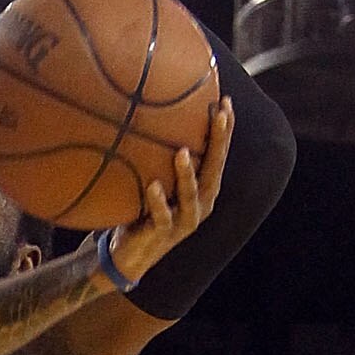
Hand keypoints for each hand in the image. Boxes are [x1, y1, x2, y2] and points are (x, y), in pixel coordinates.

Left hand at [106, 100, 233, 286]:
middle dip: (218, 142)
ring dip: (187, 173)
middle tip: (218, 115)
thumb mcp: (157, 179)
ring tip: (182, 151)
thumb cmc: (144, 209)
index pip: (218, 154)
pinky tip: (153, 185)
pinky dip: (158, 201)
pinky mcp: (164, 235)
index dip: (225, 130)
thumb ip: (162, 156)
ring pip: (191, 195)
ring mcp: (184, 221)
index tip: (226, 101)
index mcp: (203, 188)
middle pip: (214, 169)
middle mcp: (200, 204)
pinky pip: (162, 216)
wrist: (129, 254)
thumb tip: (151, 113)